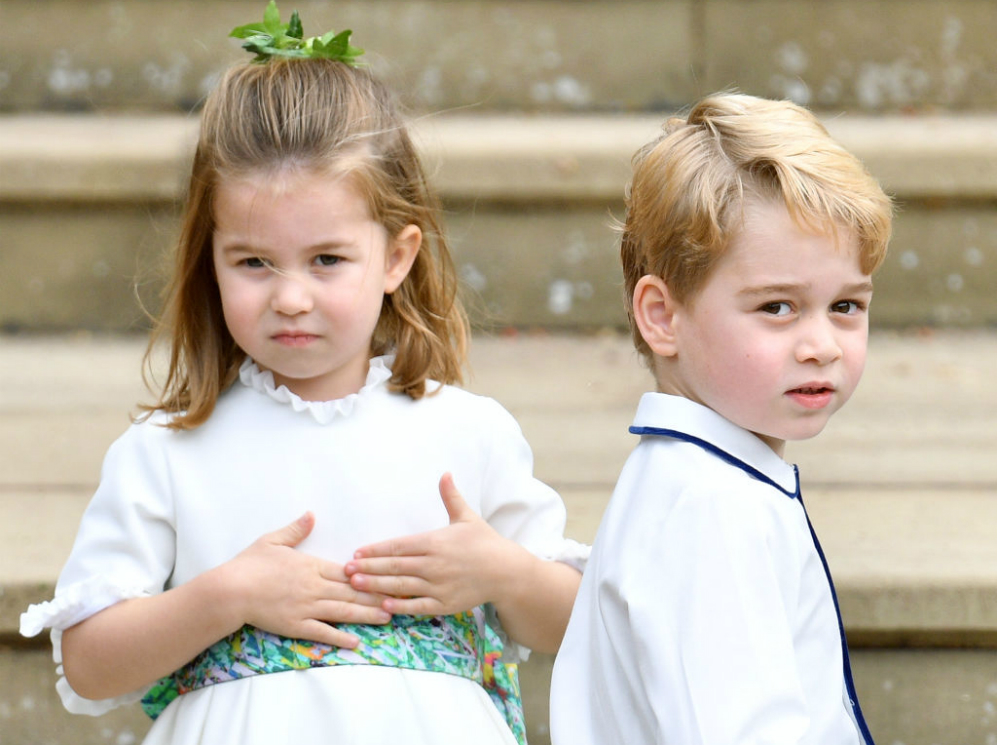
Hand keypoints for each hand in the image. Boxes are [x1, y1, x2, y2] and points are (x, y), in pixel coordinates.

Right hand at [221, 512, 392, 647]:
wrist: (230, 590)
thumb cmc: (250, 564)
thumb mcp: (273, 540)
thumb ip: (296, 529)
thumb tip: (311, 514)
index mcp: (312, 566)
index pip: (347, 572)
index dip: (370, 575)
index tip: (389, 575)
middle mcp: (314, 587)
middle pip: (352, 592)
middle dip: (377, 596)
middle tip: (400, 598)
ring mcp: (307, 608)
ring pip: (343, 612)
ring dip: (367, 615)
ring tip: (388, 618)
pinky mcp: (297, 626)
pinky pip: (323, 632)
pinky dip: (340, 637)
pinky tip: (356, 641)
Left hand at [345, 474, 521, 615]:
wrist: (506, 571)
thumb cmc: (485, 542)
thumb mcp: (467, 517)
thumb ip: (451, 496)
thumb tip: (445, 473)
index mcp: (435, 541)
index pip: (398, 546)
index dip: (376, 550)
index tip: (358, 552)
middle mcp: (434, 564)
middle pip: (394, 566)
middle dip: (368, 568)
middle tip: (346, 570)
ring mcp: (439, 585)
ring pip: (401, 585)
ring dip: (376, 586)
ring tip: (355, 585)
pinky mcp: (445, 603)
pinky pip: (417, 606)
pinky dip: (399, 606)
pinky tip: (382, 605)